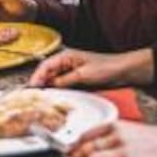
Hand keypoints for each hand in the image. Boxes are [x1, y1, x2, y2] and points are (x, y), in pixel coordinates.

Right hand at [29, 47, 150, 88]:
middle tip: (34, 96)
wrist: (125, 72)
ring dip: (49, 88)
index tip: (32, 88)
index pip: (45, 66)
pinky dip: (58, 91)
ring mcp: (71, 72)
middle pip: (47, 73)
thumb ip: (65, 80)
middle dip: (40, 84)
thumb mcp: (83, 75)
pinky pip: (63, 86)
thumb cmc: (107, 67)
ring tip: (43, 99)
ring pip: (54, 81)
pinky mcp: (77, 80)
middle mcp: (66, 63)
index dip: (36, 77)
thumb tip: (49, 86)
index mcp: (66, 56)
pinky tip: (56, 99)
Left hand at [67, 119, 156, 156]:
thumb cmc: (150, 137)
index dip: (74, 145)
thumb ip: (108, 134)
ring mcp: (125, 151)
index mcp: (115, 125)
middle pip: (86, 148)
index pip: (85, 135)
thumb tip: (86, 144)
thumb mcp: (127, 128)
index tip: (70, 151)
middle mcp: (118, 136)